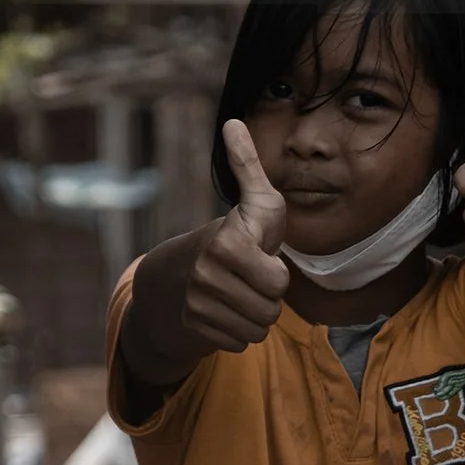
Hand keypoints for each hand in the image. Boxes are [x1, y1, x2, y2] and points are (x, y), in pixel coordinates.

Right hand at [185, 122, 293, 352]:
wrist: (186, 274)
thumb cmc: (238, 234)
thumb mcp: (255, 202)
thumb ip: (249, 166)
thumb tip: (233, 122)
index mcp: (226, 244)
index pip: (278, 282)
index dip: (277, 271)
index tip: (260, 256)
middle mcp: (206, 275)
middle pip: (270, 310)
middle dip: (269, 297)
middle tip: (251, 277)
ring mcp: (197, 304)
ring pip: (258, 329)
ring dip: (256, 315)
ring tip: (241, 293)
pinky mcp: (194, 328)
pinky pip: (241, 342)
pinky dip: (239, 331)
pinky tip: (226, 311)